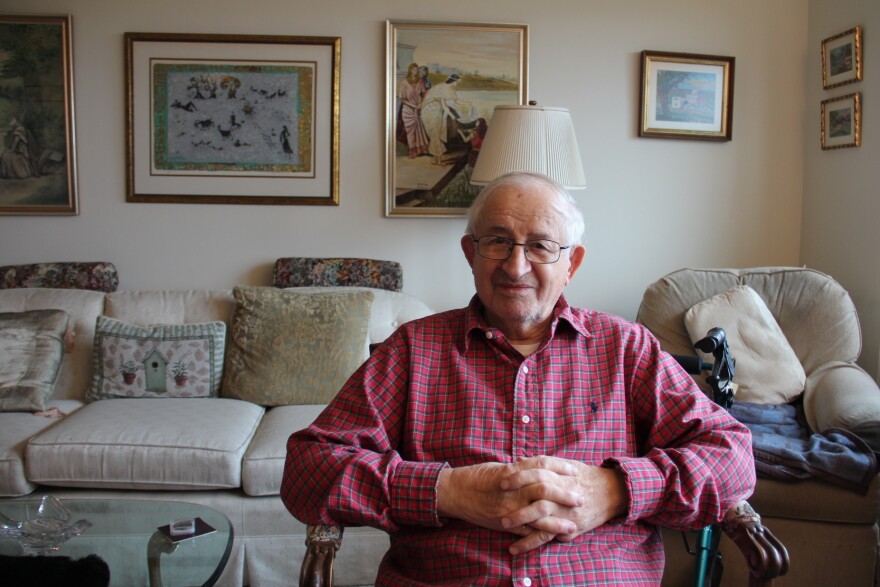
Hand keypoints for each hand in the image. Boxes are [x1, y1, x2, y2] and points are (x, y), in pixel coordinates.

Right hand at [436, 458, 582, 535]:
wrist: (455, 492)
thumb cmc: (477, 477)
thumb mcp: (500, 467)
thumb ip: (521, 468)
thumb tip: (542, 467)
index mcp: (512, 472)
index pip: (542, 465)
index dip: (560, 467)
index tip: (575, 471)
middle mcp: (512, 490)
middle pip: (544, 490)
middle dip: (564, 495)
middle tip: (580, 498)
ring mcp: (508, 508)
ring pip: (538, 514)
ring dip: (557, 522)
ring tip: (572, 525)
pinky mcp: (503, 523)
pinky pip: (525, 531)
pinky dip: (540, 535)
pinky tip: (552, 538)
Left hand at [500, 457, 628, 553]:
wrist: (610, 492)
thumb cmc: (584, 477)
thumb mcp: (566, 465)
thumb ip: (545, 464)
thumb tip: (521, 460)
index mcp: (561, 476)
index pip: (537, 473)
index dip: (519, 476)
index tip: (501, 480)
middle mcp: (564, 494)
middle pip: (537, 495)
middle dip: (517, 500)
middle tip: (498, 503)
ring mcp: (566, 513)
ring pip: (541, 518)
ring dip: (520, 521)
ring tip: (502, 525)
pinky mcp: (568, 528)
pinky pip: (547, 537)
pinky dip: (530, 543)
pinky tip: (515, 547)